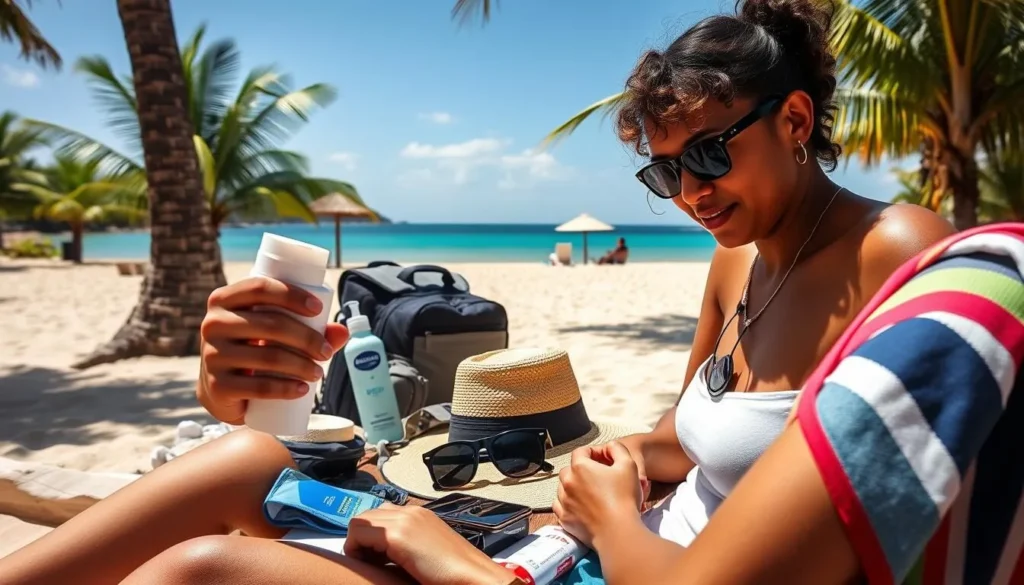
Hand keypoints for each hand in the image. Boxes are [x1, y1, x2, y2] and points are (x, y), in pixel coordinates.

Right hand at [198, 277, 348, 423]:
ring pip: (268, 356)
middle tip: (325, 352)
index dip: (292, 294)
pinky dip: (286, 389)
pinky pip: (258, 387)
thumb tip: (343, 331)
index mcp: (224, 300)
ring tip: (319, 373)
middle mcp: (212, 323)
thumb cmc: (252, 349)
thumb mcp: (272, 332)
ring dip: (302, 366)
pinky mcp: (217, 386)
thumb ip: (308, 327)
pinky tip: (303, 390)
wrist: (221, 389)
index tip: (319, 309)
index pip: (260, 288)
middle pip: (271, 324)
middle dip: (307, 339)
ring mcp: (212, 355)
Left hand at [344, 505, 514, 584]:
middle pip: (368, 516)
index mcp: (420, 515)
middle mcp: (411, 511)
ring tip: (369, 564)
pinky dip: (356, 548)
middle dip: (362, 539)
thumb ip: (408, 545)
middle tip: (369, 562)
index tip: (373, 557)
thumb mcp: (427, 551)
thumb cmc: (453, 573)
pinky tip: (369, 566)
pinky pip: (358, 534)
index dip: (372, 536)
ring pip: (360, 522)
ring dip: (358, 542)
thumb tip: (384, 554)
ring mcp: (404, 520)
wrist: (472, 577)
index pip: (381, 514)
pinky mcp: (397, 535)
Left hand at [553, 441, 643, 548]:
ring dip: (573, 486)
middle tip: (597, 476)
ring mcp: (564, 501)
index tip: (604, 459)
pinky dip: (567, 503)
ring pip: (563, 487)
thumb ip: (617, 449)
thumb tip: (610, 446)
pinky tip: (580, 505)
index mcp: (580, 467)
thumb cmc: (624, 498)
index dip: (593, 452)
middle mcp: (567, 482)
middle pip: (569, 469)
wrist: (618, 532)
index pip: (581, 451)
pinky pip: (560, 506)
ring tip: (590, 492)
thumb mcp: (629, 464)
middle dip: (581, 469)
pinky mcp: (564, 518)